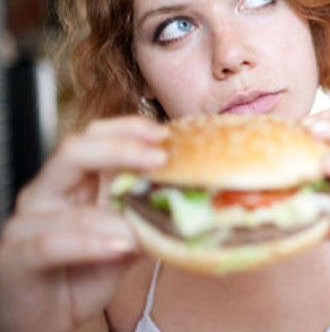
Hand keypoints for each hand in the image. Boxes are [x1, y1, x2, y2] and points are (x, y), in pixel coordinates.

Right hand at [0, 116, 167, 331]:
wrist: (49, 320)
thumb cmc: (86, 274)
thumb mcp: (129, 240)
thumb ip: (152, 218)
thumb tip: (197, 202)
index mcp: (76, 181)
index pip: (95, 136)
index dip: (127, 129)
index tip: (163, 134)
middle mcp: (48, 192)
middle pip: (74, 150)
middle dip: (120, 148)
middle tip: (159, 158)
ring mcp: (28, 221)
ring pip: (62, 195)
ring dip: (110, 210)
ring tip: (142, 225)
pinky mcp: (16, 257)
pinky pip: (49, 242)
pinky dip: (87, 243)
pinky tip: (117, 247)